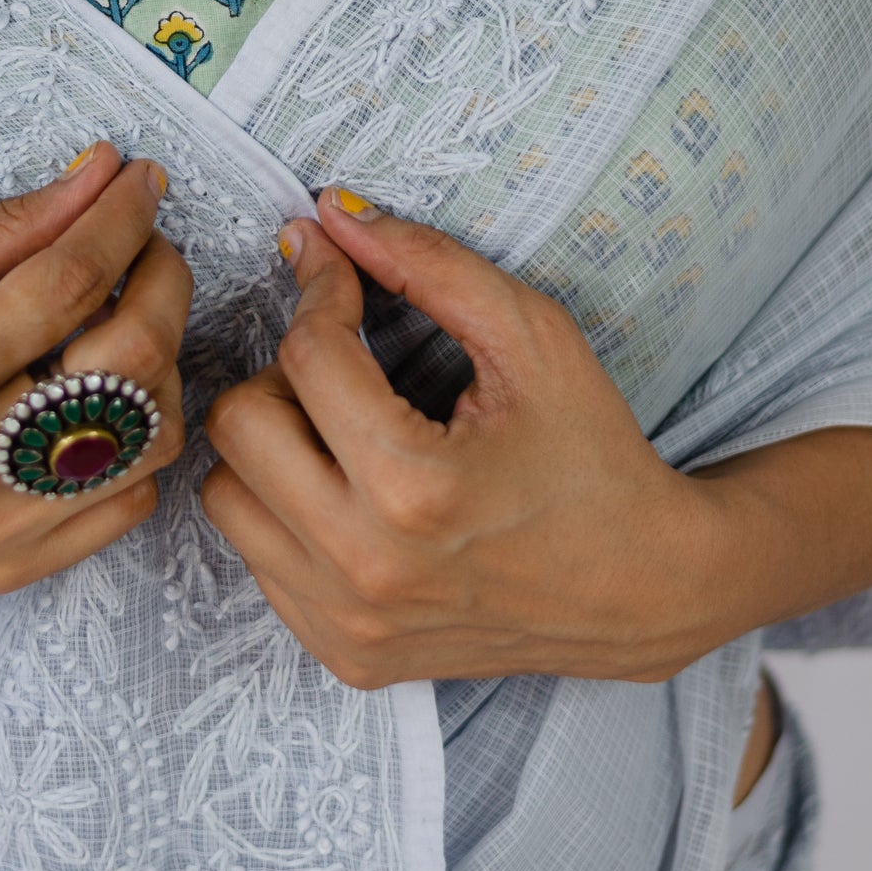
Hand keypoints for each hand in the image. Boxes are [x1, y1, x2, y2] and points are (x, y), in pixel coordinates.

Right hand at [0, 145, 189, 594]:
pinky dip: (136, 441)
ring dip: (162, 363)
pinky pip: (127, 503)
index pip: (69, 281)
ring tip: (125, 319)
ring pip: (152, 439)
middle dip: (164, 281)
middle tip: (148, 243)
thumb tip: (97, 178)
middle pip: (133, 362)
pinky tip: (100, 399)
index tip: (141, 179)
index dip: (122, 219)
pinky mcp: (10, 566)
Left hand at [202, 190, 722, 688]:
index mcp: (414, 487)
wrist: (644, 588)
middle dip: (286, 374)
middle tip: (348, 366)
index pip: (307, 354)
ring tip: (346, 431)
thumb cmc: (594, 455)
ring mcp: (348, 623)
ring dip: (273, 446)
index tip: (339, 272)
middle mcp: (366, 567)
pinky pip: (256, 558)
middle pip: (238, 425)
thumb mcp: (531, 337)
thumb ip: (427, 263)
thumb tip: (330, 214)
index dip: (321, 290)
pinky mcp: (345, 656)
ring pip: (227, 495)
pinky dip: (288, 511)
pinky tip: (354, 493)